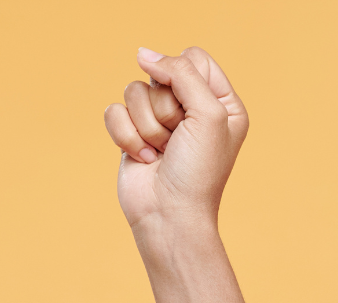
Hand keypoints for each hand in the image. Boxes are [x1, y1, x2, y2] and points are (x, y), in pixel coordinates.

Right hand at [104, 47, 247, 232]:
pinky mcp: (132, 132)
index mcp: (222, 104)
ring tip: (163, 152)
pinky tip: (145, 159)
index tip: (191, 109)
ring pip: (133, 90)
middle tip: (179, 139)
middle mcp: (193, 108)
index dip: (184, 76)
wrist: (170, 215)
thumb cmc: (198, 172)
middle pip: (161, 72)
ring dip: (147, 126)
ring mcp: (161, 120)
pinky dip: (126, 136)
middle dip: (166, 108)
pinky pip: (114, 110)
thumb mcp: (208, 115)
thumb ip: (182, 74)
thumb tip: (144, 53)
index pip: (193, 58)